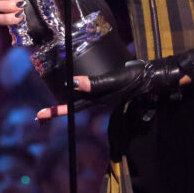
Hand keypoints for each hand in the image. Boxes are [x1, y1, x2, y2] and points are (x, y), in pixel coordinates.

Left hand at [36, 58, 180, 119]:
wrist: (154, 77)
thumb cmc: (136, 79)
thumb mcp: (116, 81)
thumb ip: (96, 83)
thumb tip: (73, 82)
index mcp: (98, 100)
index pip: (72, 108)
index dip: (56, 111)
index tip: (39, 115)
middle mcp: (98, 98)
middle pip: (73, 106)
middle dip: (57, 110)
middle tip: (39, 115)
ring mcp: (102, 93)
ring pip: (80, 98)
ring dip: (67, 98)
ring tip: (52, 96)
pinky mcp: (107, 85)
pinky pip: (90, 88)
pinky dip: (79, 86)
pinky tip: (75, 81)